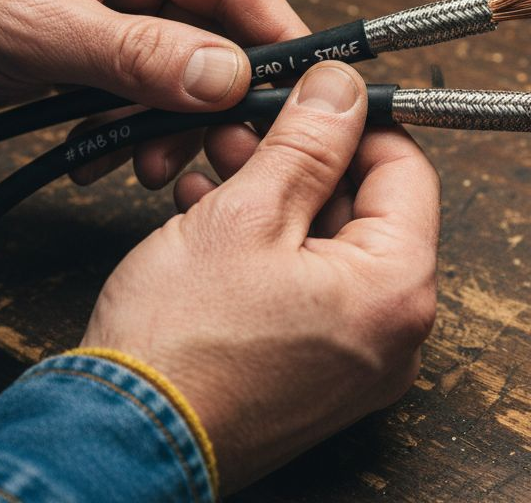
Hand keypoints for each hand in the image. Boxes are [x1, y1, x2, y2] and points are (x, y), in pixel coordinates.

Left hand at [0, 0, 307, 185]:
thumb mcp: (37, 28)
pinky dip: (132, 126)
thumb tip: (226, 72)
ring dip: (170, 122)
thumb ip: (139, 54)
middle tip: (220, 150)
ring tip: (145, 161)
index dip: (274, 37)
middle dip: (217, 98)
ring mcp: (110, 3)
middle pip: (215, 31)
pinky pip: (140, 88)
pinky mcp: (89, 43)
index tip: (299, 93)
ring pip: (181, 69)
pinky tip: (107, 155)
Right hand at [81, 62, 439, 491]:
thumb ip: (306, 142)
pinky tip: (210, 216)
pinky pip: (309, 292)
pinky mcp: (317, 378)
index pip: (407, 170)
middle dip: (302, 159)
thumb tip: (341, 88)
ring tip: (213, 167)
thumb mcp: (245, 215)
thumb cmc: (180, 344)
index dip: (356, 121)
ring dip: (276, 199)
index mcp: (397, 291)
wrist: (122, 442)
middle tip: (243, 128)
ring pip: (330, 248)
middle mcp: (394, 335)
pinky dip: (269, 250)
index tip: (309, 96)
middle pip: (367, 209)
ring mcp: (357, 363)